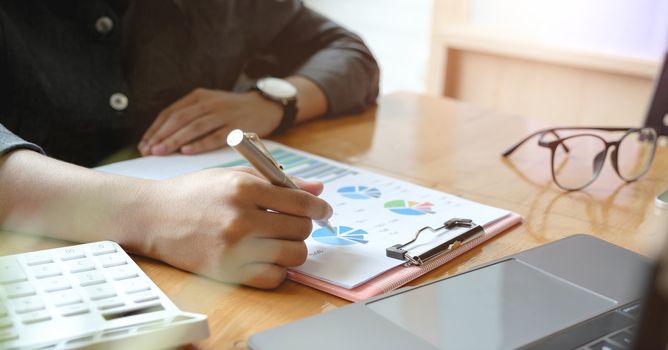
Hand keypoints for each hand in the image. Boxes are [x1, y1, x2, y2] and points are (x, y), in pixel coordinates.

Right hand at [135, 167, 331, 288]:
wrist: (154, 216)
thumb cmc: (196, 193)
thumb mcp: (236, 176)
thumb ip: (280, 182)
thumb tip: (317, 192)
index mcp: (244, 189)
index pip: (301, 204)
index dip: (319, 208)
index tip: (323, 211)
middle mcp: (241, 219)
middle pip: (301, 230)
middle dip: (302, 226)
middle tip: (290, 224)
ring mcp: (233, 249)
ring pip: (293, 256)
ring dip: (293, 249)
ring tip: (279, 240)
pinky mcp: (226, 272)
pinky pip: (273, 278)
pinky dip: (278, 270)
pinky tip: (268, 258)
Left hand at [139, 88, 281, 155]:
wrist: (264, 106)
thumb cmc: (232, 111)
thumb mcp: (209, 105)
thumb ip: (190, 117)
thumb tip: (163, 140)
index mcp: (198, 96)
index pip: (171, 113)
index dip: (155, 129)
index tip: (144, 145)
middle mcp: (209, 103)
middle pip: (179, 119)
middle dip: (161, 136)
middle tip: (148, 151)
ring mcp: (223, 114)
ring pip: (194, 127)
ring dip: (175, 141)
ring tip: (161, 152)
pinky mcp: (237, 127)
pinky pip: (215, 136)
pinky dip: (200, 144)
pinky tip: (187, 151)